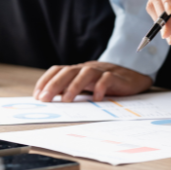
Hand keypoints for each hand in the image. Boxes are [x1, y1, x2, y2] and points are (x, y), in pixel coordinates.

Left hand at [33, 61, 152, 102]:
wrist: (133, 78)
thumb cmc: (105, 84)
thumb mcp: (85, 86)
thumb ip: (69, 90)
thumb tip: (49, 100)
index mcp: (78, 70)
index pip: (58, 70)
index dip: (46, 81)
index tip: (37, 95)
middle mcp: (87, 68)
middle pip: (68, 71)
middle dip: (54, 85)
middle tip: (45, 99)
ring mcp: (102, 71)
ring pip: (86, 73)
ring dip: (74, 86)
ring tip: (67, 100)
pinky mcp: (116, 77)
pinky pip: (107, 79)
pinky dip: (100, 88)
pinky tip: (96, 99)